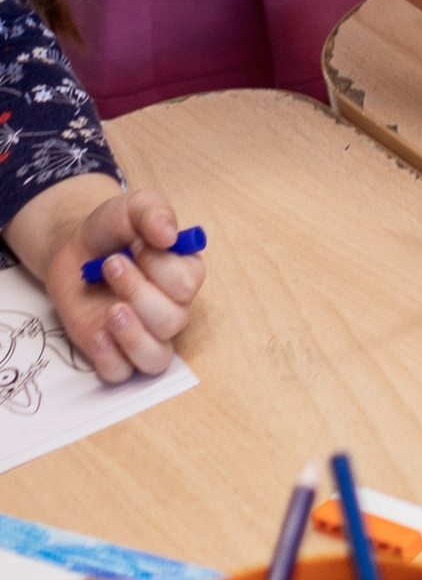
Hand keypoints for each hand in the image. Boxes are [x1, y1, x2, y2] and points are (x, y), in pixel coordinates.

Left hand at [22, 182, 205, 384]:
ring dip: (133, 335)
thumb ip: (153, 211)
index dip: (161, 267)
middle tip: (110, 264)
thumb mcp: (132, 206)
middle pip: (172, 321)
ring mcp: (142, 334)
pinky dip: (110, 357)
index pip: (188, 284)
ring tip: (111, 311)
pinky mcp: (112, 353)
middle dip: (139, 292)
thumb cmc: (112, 229)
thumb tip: (171, 235)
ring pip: (156, 357)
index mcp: (185, 273)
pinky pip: (121, 373)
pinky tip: (97, 332)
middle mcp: (170, 308)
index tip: (136, 245)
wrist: (75, 249)